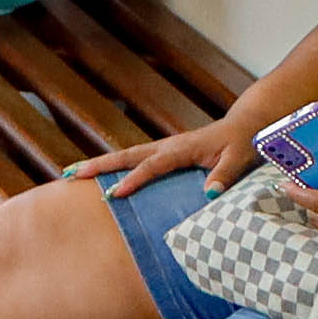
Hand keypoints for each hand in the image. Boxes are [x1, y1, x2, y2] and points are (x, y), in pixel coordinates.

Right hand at [72, 117, 262, 198]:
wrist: (246, 125)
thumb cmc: (244, 143)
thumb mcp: (241, 158)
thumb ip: (225, 175)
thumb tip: (209, 194)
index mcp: (182, 148)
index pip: (152, 165)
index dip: (133, 179)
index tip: (114, 194)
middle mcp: (168, 146)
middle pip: (126, 155)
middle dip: (98, 165)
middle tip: (71, 174)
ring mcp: (165, 148)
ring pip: (126, 155)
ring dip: (100, 164)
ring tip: (72, 173)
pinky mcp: (166, 153)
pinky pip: (135, 159)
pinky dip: (114, 165)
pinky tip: (102, 174)